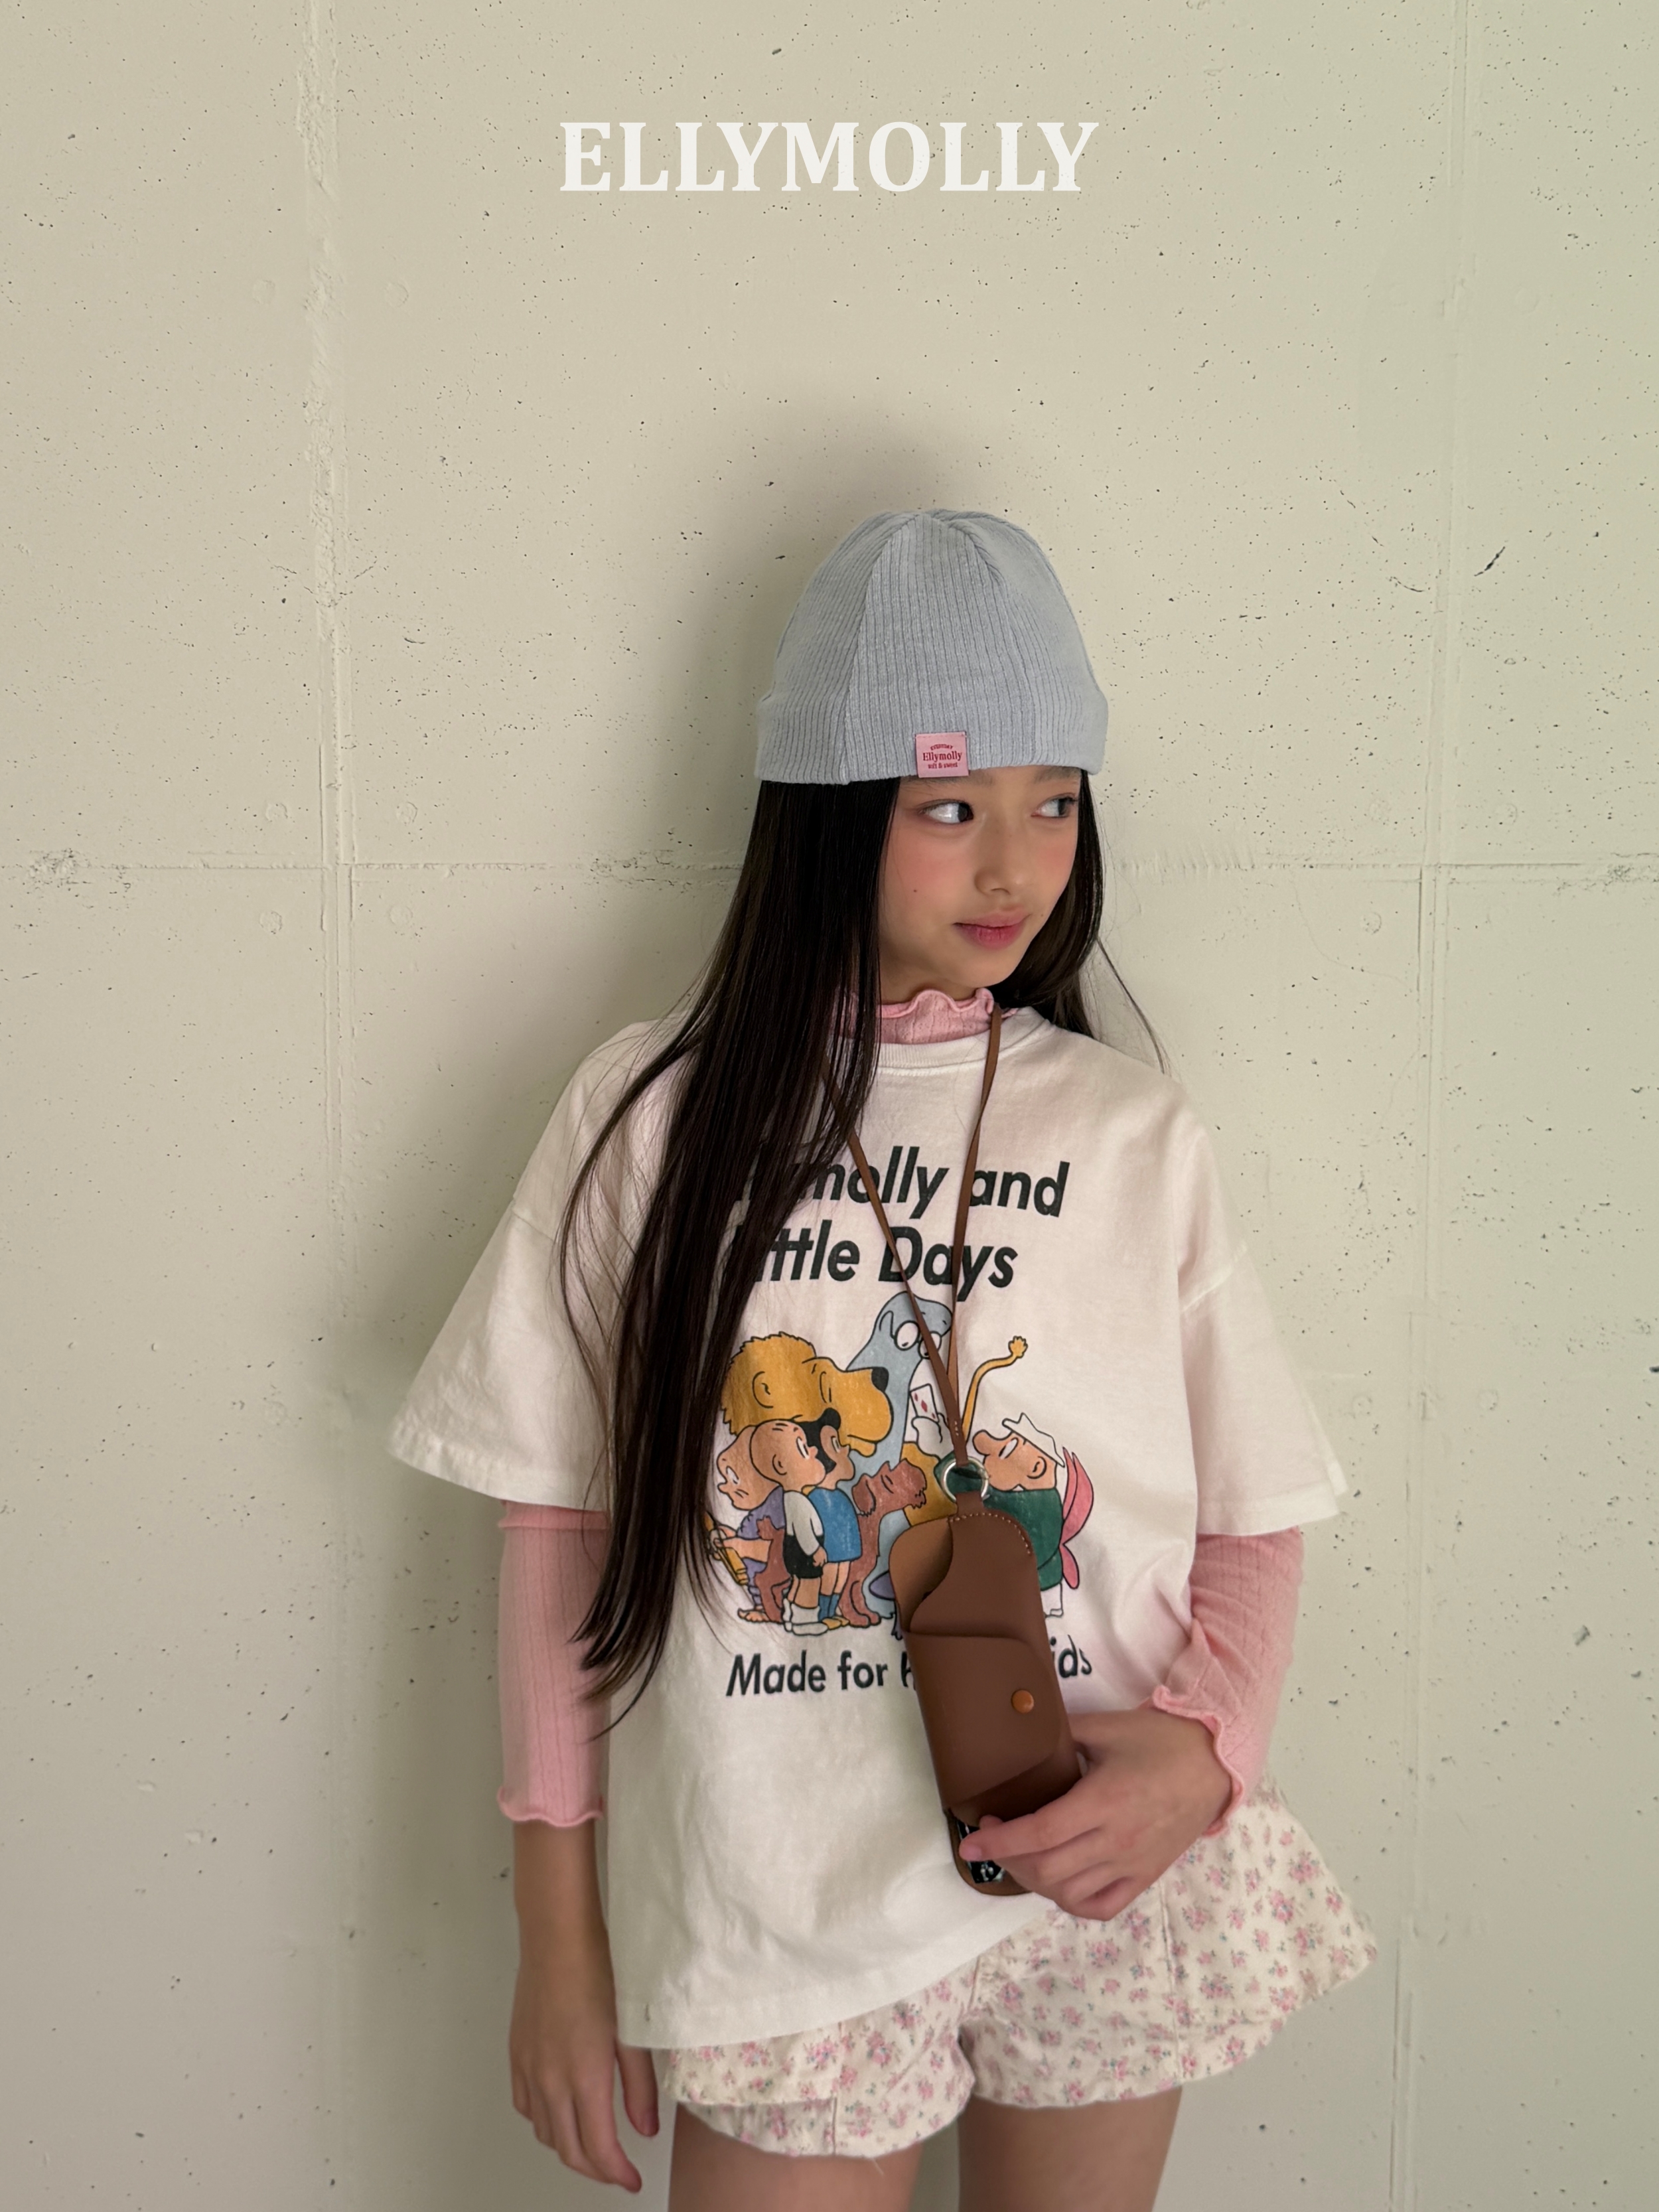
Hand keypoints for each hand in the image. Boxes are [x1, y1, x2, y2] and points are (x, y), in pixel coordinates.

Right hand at [509, 1821, 657, 2190]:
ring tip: (594, 2142)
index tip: (632, 2180)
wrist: (558, 1937)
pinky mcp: (517, 2054)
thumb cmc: (600, 1972)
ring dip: (569, 2146)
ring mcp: (529, 2069)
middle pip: (568, 2149)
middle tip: (617, 2170)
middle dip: (594, 2169)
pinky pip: (526, 2106)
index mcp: (584, 2076)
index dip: (616, 2173)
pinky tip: (561, 2111)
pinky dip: (545, 2121)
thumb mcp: (632, 2030)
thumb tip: (644, 2130)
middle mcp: (551, 2080)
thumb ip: (639, 2086)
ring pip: (545, 2131)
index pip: (598, 2148)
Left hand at [959, 1707, 1232, 1920]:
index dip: (1000, 1840)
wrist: (1215, 1764)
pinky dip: (1071, 1902)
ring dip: (1035, 1881)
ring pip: (1069, 1894)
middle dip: (1009, 1859)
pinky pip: (1101, 1907)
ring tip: (1022, 1856)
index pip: (1040, 1833)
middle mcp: (1116, 1840)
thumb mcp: (1108, 1726)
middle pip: (1048, 1870)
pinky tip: (1059, 1882)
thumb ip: (1063, 1732)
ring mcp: (1132, 1864)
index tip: (970, 1838)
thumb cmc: (1160, 1740)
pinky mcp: (1146, 1877)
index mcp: (1103, 1801)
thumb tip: (1023, 1727)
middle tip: (994, 1835)